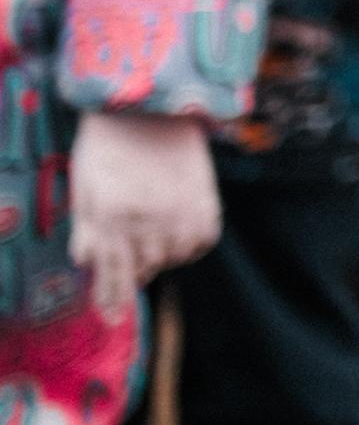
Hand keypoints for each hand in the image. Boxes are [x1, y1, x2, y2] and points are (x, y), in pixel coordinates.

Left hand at [68, 111, 218, 314]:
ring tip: (153, 234)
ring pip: (172, 257)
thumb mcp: (84, 187)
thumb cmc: (109, 144)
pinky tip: (177, 229)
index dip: (110, 300)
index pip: (112, 272)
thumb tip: (90, 264)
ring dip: (160, 254)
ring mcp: (181, 211)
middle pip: (143, 268)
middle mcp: (149, 219)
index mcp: (113, 216)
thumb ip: (87, 229)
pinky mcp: (206, 200)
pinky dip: (188, 242)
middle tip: (130, 257)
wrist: (152, 104)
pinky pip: (201, 240)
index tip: (111, 320)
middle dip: (132, 268)